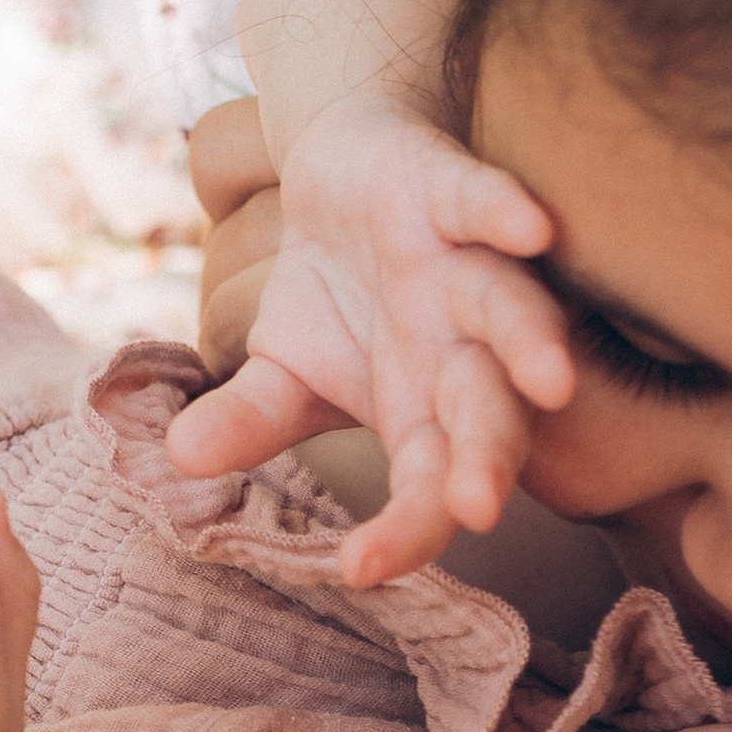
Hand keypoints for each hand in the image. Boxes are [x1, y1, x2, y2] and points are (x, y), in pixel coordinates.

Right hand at [167, 90, 573, 583]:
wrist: (351, 164)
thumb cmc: (333, 287)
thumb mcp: (284, 363)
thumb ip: (252, 418)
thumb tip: (178, 459)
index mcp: (427, 410)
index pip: (427, 486)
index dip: (404, 530)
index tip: (360, 567)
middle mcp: (460, 350)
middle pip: (487, 413)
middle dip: (486, 458)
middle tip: (479, 507)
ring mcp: (463, 269)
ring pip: (508, 311)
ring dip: (531, 342)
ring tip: (554, 382)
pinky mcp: (448, 192)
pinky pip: (480, 202)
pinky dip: (504, 210)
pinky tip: (535, 227)